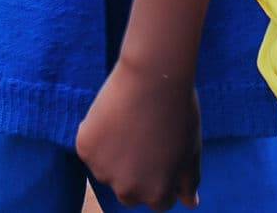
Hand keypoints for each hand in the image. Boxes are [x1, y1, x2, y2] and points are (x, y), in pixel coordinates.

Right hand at [75, 60, 203, 210]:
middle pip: (129, 192)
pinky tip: (113, 116)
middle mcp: (128, 190)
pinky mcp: (85, 149)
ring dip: (113, 155)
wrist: (153, 77)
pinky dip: (97, 136)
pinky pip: (90, 149)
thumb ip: (189, 181)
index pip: (156, 200)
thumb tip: (190, 203)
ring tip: (129, 124)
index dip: (160, 174)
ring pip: (106, 170)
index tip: (160, 151)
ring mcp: (104, 171)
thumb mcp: (191, 151)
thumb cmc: (178, 112)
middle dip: (135, 171)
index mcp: (156, 194)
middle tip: (142, 139)